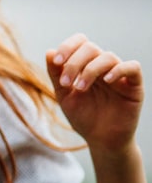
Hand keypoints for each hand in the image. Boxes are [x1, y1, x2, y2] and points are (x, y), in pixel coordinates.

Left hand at [46, 33, 143, 153]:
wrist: (100, 140)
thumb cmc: (83, 117)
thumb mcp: (64, 95)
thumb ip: (56, 74)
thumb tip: (49, 51)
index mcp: (86, 65)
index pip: (80, 42)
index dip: (67, 47)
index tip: (56, 61)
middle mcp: (102, 66)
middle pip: (90, 48)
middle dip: (74, 62)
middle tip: (65, 83)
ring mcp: (119, 75)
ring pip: (108, 56)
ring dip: (89, 70)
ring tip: (80, 88)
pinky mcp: (134, 86)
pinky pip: (132, 67)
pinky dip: (119, 70)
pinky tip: (106, 80)